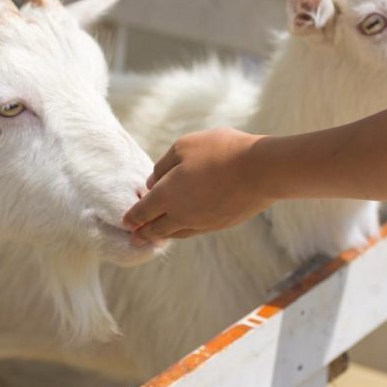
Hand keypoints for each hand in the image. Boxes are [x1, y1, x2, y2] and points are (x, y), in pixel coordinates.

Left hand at [123, 128, 273, 242]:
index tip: (125, 222)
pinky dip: (183, 231)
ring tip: (155, 237)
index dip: (132, 217)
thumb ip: (163, 165)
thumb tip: (155, 182)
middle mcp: (181, 215)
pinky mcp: (220, 224)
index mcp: (166, 195)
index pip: (143, 211)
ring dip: (163, 236)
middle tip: (134, 239)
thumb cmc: (219, 151)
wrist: (260, 170)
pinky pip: (195, 230)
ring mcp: (202, 222)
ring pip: (176, 233)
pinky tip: (184, 227)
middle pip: (157, 229)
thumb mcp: (184, 146)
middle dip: (143, 234)